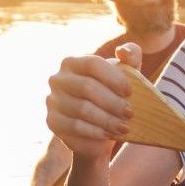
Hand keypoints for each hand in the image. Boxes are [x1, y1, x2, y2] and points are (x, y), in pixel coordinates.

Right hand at [44, 45, 142, 162]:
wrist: (96, 126)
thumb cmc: (113, 93)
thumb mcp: (126, 74)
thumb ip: (131, 56)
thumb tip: (123, 51)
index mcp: (73, 62)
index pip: (92, 64)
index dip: (113, 78)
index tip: (130, 92)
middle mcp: (58, 79)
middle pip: (87, 87)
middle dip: (112, 102)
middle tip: (129, 113)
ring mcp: (52, 100)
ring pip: (82, 109)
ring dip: (107, 119)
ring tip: (123, 127)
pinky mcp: (52, 121)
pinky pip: (75, 126)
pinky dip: (95, 131)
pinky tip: (108, 134)